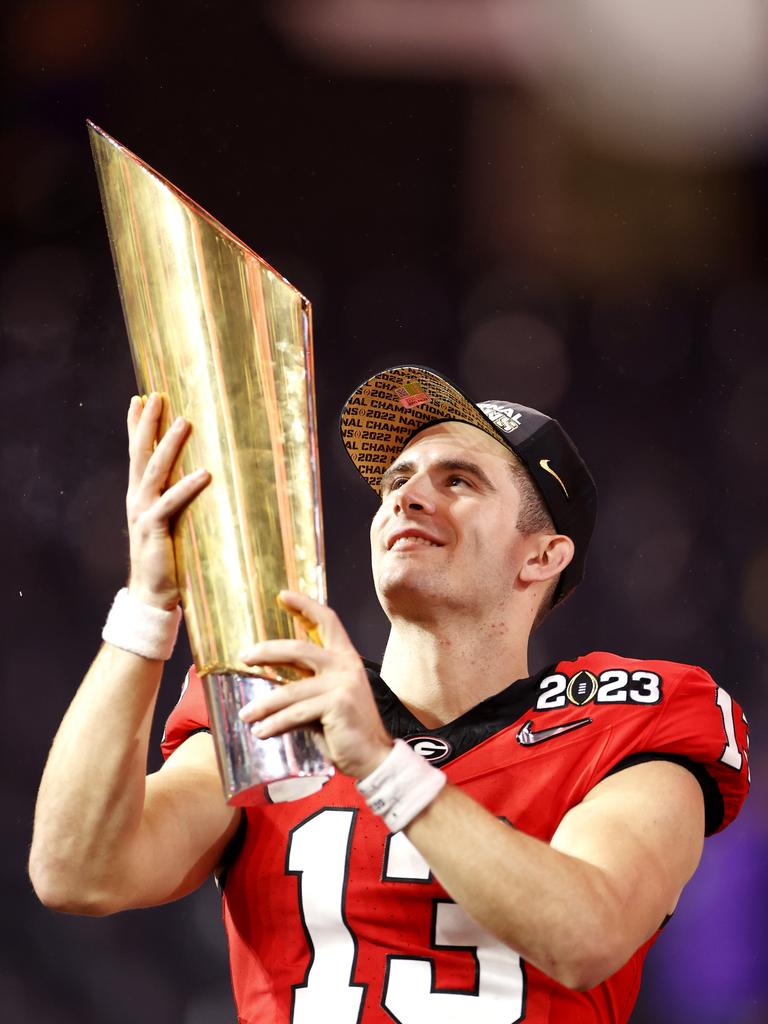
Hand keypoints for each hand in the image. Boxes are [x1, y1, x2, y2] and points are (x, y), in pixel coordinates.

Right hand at [125, 393, 210, 609]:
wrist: (152, 595)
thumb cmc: (168, 559)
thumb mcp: (172, 523)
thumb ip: (179, 501)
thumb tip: (202, 478)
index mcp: (140, 497)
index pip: (137, 454)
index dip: (136, 426)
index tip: (140, 399)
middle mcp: (137, 500)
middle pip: (140, 454)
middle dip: (147, 424)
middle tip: (155, 396)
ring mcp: (143, 514)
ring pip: (154, 472)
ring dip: (169, 445)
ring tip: (184, 422)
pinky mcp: (154, 530)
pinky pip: (171, 503)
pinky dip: (187, 487)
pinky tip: (204, 473)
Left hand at [238, 591, 393, 778]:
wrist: (373, 758)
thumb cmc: (347, 730)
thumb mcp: (326, 701)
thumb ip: (306, 687)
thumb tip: (272, 688)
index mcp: (346, 658)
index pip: (327, 621)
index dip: (305, 605)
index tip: (283, 595)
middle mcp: (346, 665)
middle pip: (299, 649)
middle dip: (268, 651)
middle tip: (244, 657)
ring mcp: (342, 684)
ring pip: (291, 690)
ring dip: (264, 705)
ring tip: (246, 716)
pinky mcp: (337, 705)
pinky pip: (296, 713)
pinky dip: (274, 724)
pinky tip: (262, 732)